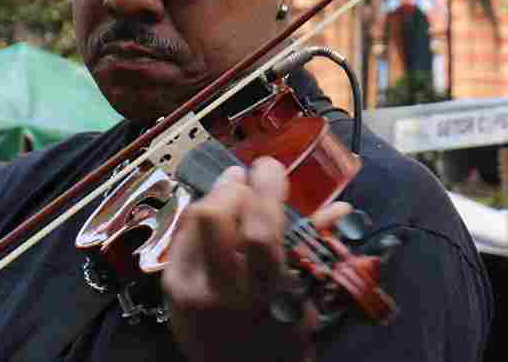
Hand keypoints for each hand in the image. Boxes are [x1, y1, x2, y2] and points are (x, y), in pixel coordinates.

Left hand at [161, 157, 351, 361]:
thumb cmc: (278, 338)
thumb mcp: (304, 302)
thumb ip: (313, 247)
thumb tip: (338, 206)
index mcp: (265, 297)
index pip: (261, 231)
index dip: (266, 189)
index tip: (272, 168)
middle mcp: (222, 291)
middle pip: (215, 215)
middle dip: (234, 187)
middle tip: (248, 180)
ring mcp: (190, 287)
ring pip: (195, 217)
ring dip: (217, 196)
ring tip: (234, 192)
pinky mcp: (169, 284)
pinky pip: (183, 231)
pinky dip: (203, 216)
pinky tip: (217, 218)